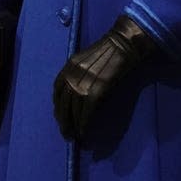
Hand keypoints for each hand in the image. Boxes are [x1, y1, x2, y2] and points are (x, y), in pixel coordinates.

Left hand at [53, 16, 154, 140]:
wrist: (122, 44)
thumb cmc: (107, 50)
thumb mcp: (85, 58)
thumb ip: (77, 73)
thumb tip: (75, 91)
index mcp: (68, 67)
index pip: (57, 90)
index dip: (57, 105)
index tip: (60, 115)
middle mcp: (72, 75)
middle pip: (62, 103)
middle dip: (62, 120)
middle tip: (65, 133)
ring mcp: (83, 83)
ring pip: (73, 110)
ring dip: (72, 126)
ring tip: (74, 136)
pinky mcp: (96, 90)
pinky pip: (86, 112)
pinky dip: (83, 124)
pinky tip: (84, 132)